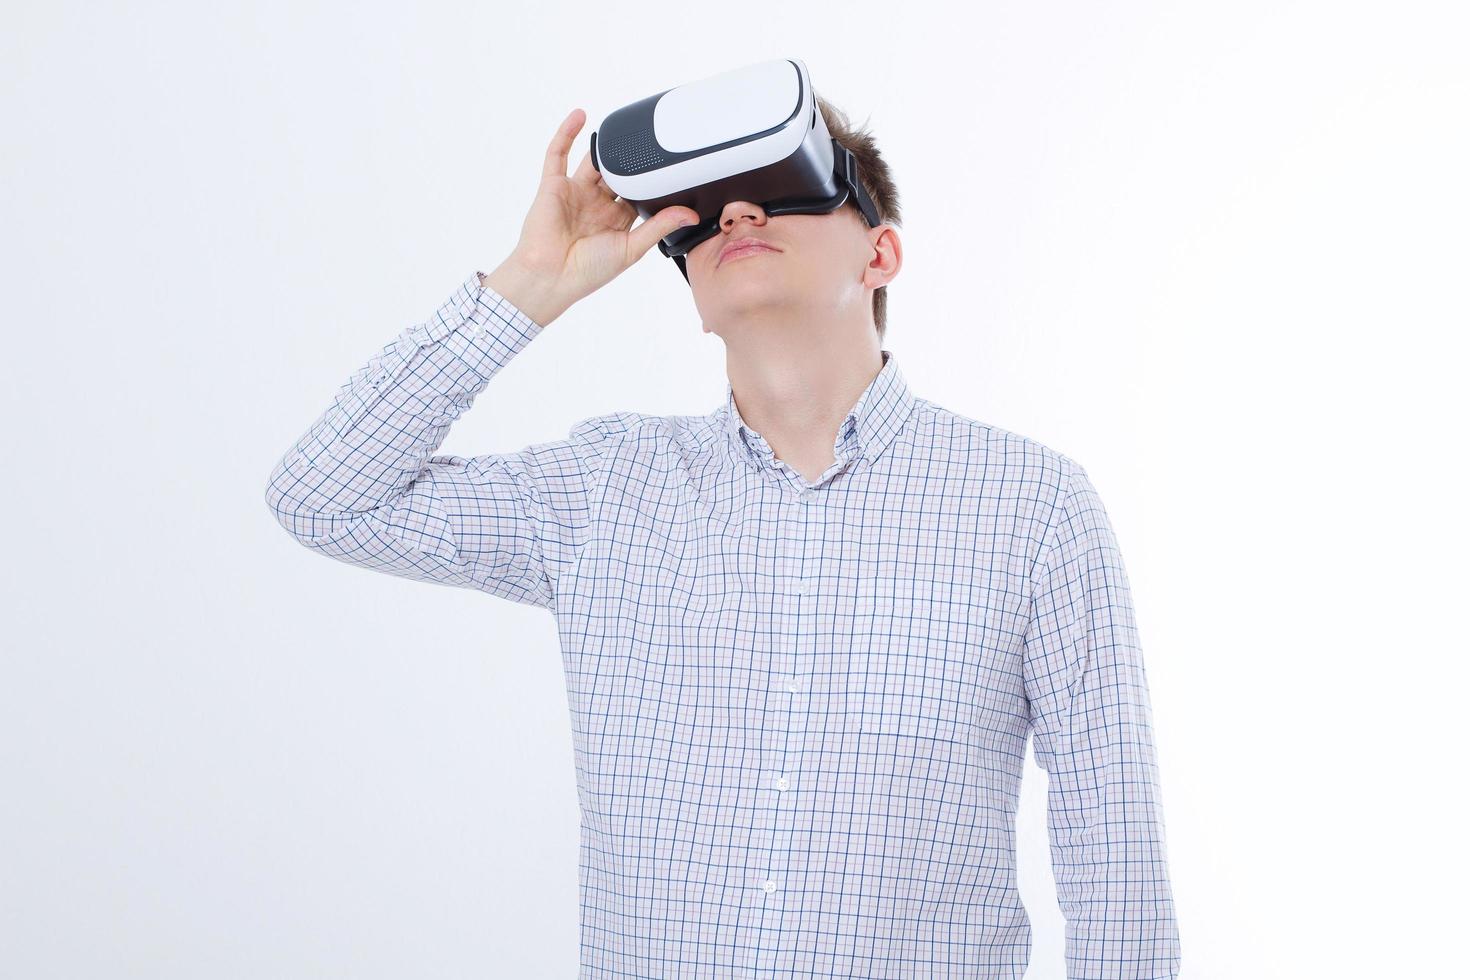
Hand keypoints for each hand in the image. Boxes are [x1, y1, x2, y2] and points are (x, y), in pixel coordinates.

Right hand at [487, 108, 700, 326]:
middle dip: (630, 160)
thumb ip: (660, 226)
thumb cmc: (588, 271)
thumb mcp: (632, 248)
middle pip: (618, 173)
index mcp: (616, 220)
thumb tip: (691, 215)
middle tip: (647, 142)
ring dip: (604, 144)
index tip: (670, 166)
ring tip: (621, 128)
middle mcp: (596, 204)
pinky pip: (557, 154)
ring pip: (592, 161)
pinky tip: (580, 116)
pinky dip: (567, 133)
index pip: (639, 192)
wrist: (550, 276)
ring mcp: (575, 192)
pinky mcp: (553, 185)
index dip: (651, 180)